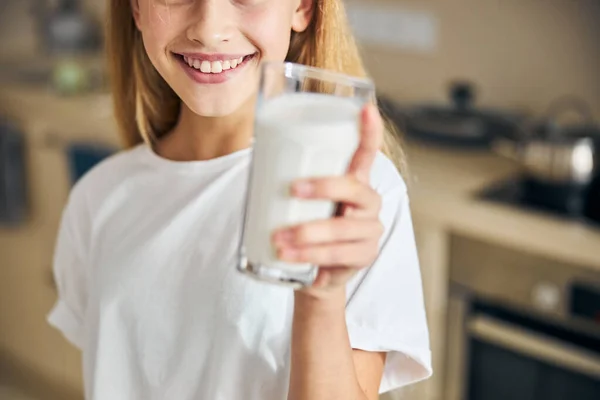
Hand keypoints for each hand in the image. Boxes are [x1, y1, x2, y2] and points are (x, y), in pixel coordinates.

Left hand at [272, 104, 384, 296]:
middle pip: (354, 188)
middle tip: (292, 190)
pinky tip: (288, 255)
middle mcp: (369, 202)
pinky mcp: (365, 256)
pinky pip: (337, 255)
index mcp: (355, 181)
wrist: (319, 272)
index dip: (370, 131)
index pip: (367, 152)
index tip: (365, 109)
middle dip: (324, 187)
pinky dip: (309, 255)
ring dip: (308, 232)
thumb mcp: (302, 200)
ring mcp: (370, 230)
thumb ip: (291, 176)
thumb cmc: (308, 226)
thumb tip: (255, 146)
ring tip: (278, 238)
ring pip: (342, 228)